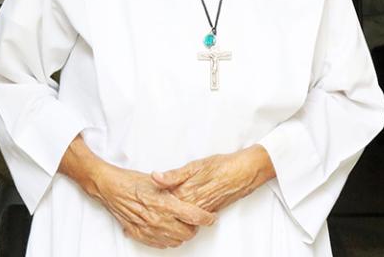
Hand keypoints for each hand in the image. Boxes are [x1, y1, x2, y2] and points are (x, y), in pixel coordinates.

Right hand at [59, 135, 216, 248]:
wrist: (110, 188)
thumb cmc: (131, 181)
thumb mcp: (157, 180)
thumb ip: (174, 186)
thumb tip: (190, 192)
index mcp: (165, 204)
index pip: (194, 216)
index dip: (207, 218)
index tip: (211, 217)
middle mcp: (158, 219)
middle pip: (187, 233)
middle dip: (195, 227)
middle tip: (196, 219)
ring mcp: (149, 229)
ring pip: (175, 241)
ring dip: (182, 234)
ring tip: (183, 224)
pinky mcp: (140, 234)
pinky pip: (160, 244)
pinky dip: (168, 239)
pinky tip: (168, 230)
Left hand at [150, 145, 275, 212]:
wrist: (245, 173)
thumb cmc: (222, 165)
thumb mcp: (196, 165)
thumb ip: (173, 174)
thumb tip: (155, 177)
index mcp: (186, 192)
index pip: (162, 202)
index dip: (149, 201)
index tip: (137, 200)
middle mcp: (192, 204)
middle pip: (168, 212)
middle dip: (155, 212)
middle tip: (139, 211)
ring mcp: (200, 210)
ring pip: (179, 217)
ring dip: (167, 216)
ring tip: (153, 216)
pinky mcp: (208, 211)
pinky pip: (190, 218)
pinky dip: (181, 217)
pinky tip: (175, 215)